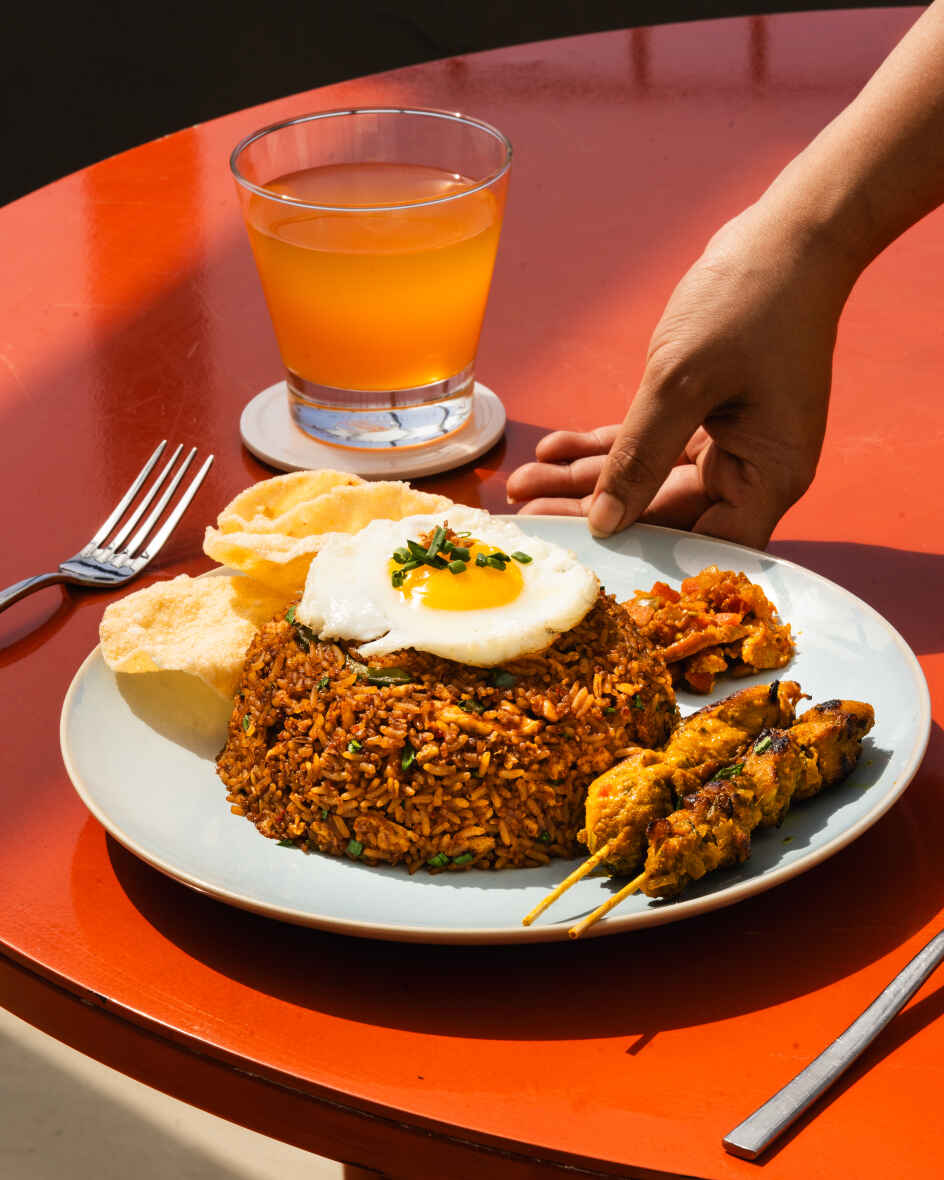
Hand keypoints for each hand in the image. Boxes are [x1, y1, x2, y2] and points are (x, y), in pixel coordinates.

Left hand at [506, 206, 854, 549]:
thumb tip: (606, 524)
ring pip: (644, 479)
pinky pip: (645, 444)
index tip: (582, 560)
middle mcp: (751, 470)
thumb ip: (639, 457)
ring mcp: (727, 444)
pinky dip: (600, 446)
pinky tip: (550, 450)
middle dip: (591, 514)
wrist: (786, 237)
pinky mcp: (704, 417)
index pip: (707, 549)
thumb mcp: (682, 383)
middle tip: (527, 521)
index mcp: (769, 476)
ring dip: (583, 480)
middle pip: (663, 516)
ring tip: (520, 486)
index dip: (646, 561)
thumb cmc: (750, 303)